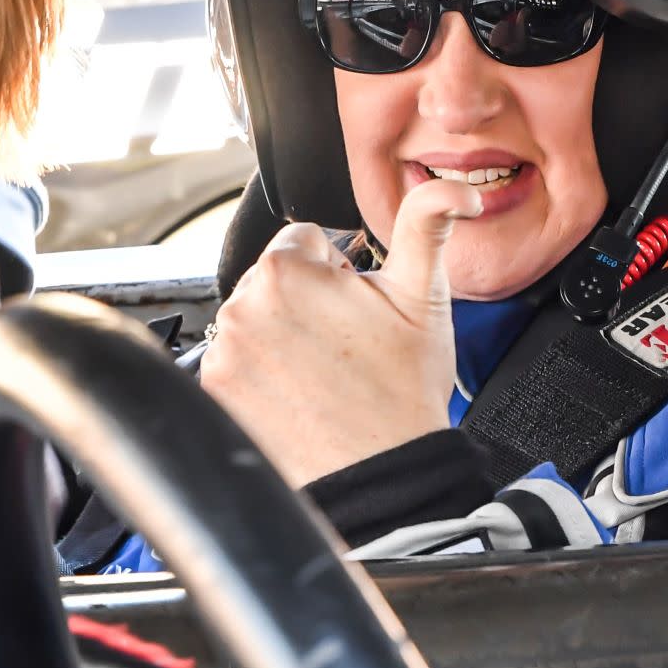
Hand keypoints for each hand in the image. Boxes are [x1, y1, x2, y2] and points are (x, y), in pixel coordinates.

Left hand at [200, 177, 481, 485]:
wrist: (382, 478)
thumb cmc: (405, 392)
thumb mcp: (424, 299)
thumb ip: (427, 226)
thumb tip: (453, 189)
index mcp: (286, 270)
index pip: (307, 241)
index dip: (340, 273)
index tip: (357, 312)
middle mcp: (241, 306)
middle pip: (277, 281)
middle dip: (307, 304)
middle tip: (346, 348)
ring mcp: (223, 354)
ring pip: (257, 321)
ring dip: (282, 338)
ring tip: (325, 376)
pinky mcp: (215, 394)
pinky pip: (237, 364)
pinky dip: (260, 375)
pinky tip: (298, 398)